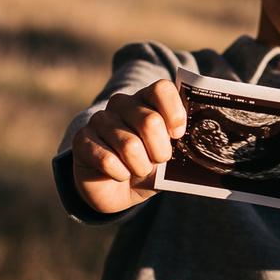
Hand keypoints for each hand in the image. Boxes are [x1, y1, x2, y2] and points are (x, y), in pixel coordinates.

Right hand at [71, 80, 185, 213]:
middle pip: (150, 121)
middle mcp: (121, 104)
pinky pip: (107, 159)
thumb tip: (197, 142)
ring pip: (129, 145)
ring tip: (140, 169)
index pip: (162, 89)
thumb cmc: (150, 166)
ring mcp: (99, 120)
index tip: (178, 135)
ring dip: (141, 166)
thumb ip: (183, 143)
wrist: (118, 190)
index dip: (175, 114)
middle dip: (161, 150)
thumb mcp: (172, 155)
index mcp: (147, 99)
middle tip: (159, 160)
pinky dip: (120, 173)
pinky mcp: (82, 139)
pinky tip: (120, 174)